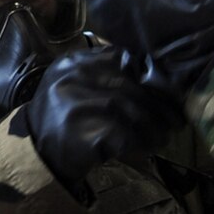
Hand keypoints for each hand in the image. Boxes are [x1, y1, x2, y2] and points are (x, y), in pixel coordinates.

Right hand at [25, 43, 180, 187]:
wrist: (38, 154)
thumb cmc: (63, 119)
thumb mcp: (75, 86)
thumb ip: (103, 74)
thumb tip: (150, 73)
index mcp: (72, 63)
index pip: (120, 58)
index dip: (148, 75)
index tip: (165, 91)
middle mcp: (71, 79)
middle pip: (129, 87)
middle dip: (157, 105)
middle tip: (175, 121)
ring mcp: (75, 105)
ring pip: (129, 110)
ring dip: (153, 126)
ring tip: (165, 136)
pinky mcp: (82, 134)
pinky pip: (123, 135)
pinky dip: (141, 141)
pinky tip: (149, 147)